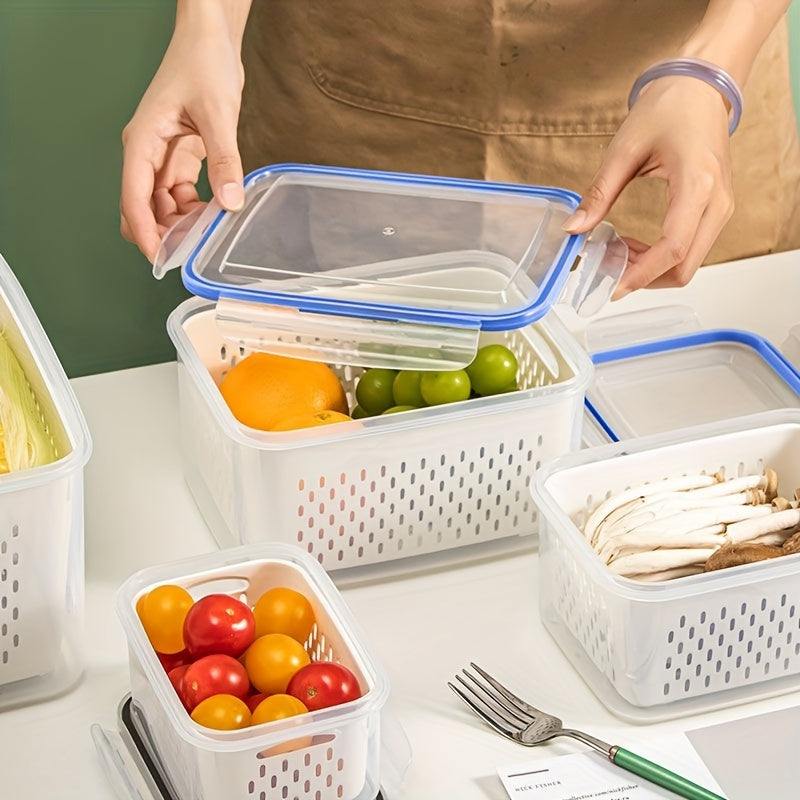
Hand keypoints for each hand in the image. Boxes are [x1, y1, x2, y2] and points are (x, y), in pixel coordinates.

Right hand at [120, 8, 247, 262]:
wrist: (210, 37)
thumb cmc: (202, 62)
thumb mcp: (217, 114)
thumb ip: (224, 161)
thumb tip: (230, 202)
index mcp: (142, 142)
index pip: (135, 197)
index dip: (146, 232)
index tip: (160, 258)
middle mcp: (147, 153)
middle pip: (145, 207)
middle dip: (165, 231)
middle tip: (194, 251)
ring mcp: (163, 156)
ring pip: (164, 204)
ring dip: (183, 222)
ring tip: (211, 232)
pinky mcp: (181, 155)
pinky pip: (182, 192)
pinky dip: (196, 207)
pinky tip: (216, 213)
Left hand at [563, 76, 734, 297]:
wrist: (701, 86)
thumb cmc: (670, 107)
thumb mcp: (624, 150)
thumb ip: (599, 193)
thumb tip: (574, 228)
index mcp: (697, 184)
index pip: (672, 249)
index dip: (640, 275)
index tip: (611, 285)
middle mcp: (717, 202)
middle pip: (685, 267)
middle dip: (645, 278)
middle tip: (609, 270)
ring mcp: (720, 208)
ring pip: (689, 263)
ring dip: (652, 270)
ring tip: (618, 254)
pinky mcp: (715, 210)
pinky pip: (691, 248)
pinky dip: (662, 257)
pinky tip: (635, 246)